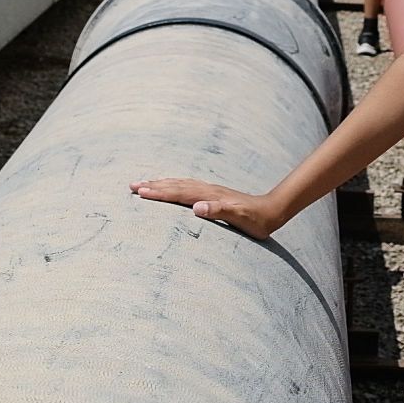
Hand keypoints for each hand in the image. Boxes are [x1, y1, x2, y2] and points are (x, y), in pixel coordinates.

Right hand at [130, 178, 292, 238]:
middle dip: (153, 185)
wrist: (272, 212)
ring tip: (144, 183)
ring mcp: (210, 191)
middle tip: (131, 185)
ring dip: (161, 183)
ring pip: (180, 184)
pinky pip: (188, 187)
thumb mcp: (239, 217)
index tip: (139, 192)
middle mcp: (207, 190)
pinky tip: (172, 188)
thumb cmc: (255, 219)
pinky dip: (174, 186)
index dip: (159, 193)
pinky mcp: (214, 195)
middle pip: (175, 185)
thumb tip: (196, 207)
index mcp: (209, 196)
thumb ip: (218, 210)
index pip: (178, 193)